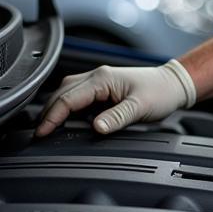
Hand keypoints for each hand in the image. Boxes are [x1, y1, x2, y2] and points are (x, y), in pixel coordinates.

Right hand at [34, 60, 195, 136]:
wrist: (173, 84)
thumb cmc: (160, 92)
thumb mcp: (140, 107)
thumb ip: (117, 118)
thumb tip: (96, 128)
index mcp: (102, 78)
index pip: (68, 97)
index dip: (52, 116)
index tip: (41, 133)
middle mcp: (97, 77)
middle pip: (61, 94)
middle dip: (48, 113)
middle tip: (39, 134)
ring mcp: (98, 82)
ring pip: (67, 94)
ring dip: (56, 110)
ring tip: (47, 129)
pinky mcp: (102, 90)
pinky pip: (78, 98)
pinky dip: (68, 110)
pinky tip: (67, 122)